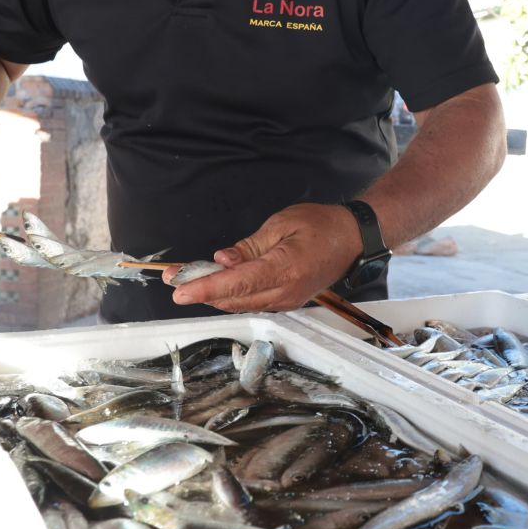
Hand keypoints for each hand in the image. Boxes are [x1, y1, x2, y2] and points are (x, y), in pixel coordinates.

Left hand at [172, 203, 362, 312]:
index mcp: (284, 270)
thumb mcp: (281, 224)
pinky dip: (231, 294)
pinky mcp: (287, 302)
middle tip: (174, 278)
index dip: (205, 288)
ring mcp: (287, 301)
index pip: (237, 284)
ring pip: (241, 304)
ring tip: (188, 278)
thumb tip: (222, 262)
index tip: (179, 291)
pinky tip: (216, 282)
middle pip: (234, 299)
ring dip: (214, 294)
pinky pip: (252, 302)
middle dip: (201, 290)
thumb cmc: (321, 225)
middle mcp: (285, 293)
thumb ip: (250, 247)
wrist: (353, 239)